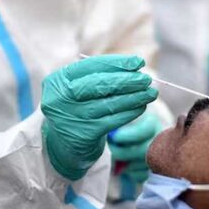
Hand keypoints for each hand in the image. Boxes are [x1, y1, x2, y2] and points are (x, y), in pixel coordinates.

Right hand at [41, 55, 157, 180]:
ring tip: (150, 93)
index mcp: (58, 81)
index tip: (139, 62)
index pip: (91, 66)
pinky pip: (113, 121)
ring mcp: (71, 117)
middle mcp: (60, 98)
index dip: (117, 63)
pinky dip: (130, 113)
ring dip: (134, 97)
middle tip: (147, 79)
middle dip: (127, 80)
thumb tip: (135, 67)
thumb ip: (98, 76)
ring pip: (109, 103)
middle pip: (100, 84)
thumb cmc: (75, 109)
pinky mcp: (84, 135)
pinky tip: (141, 107)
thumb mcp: (76, 90)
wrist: (61, 146)